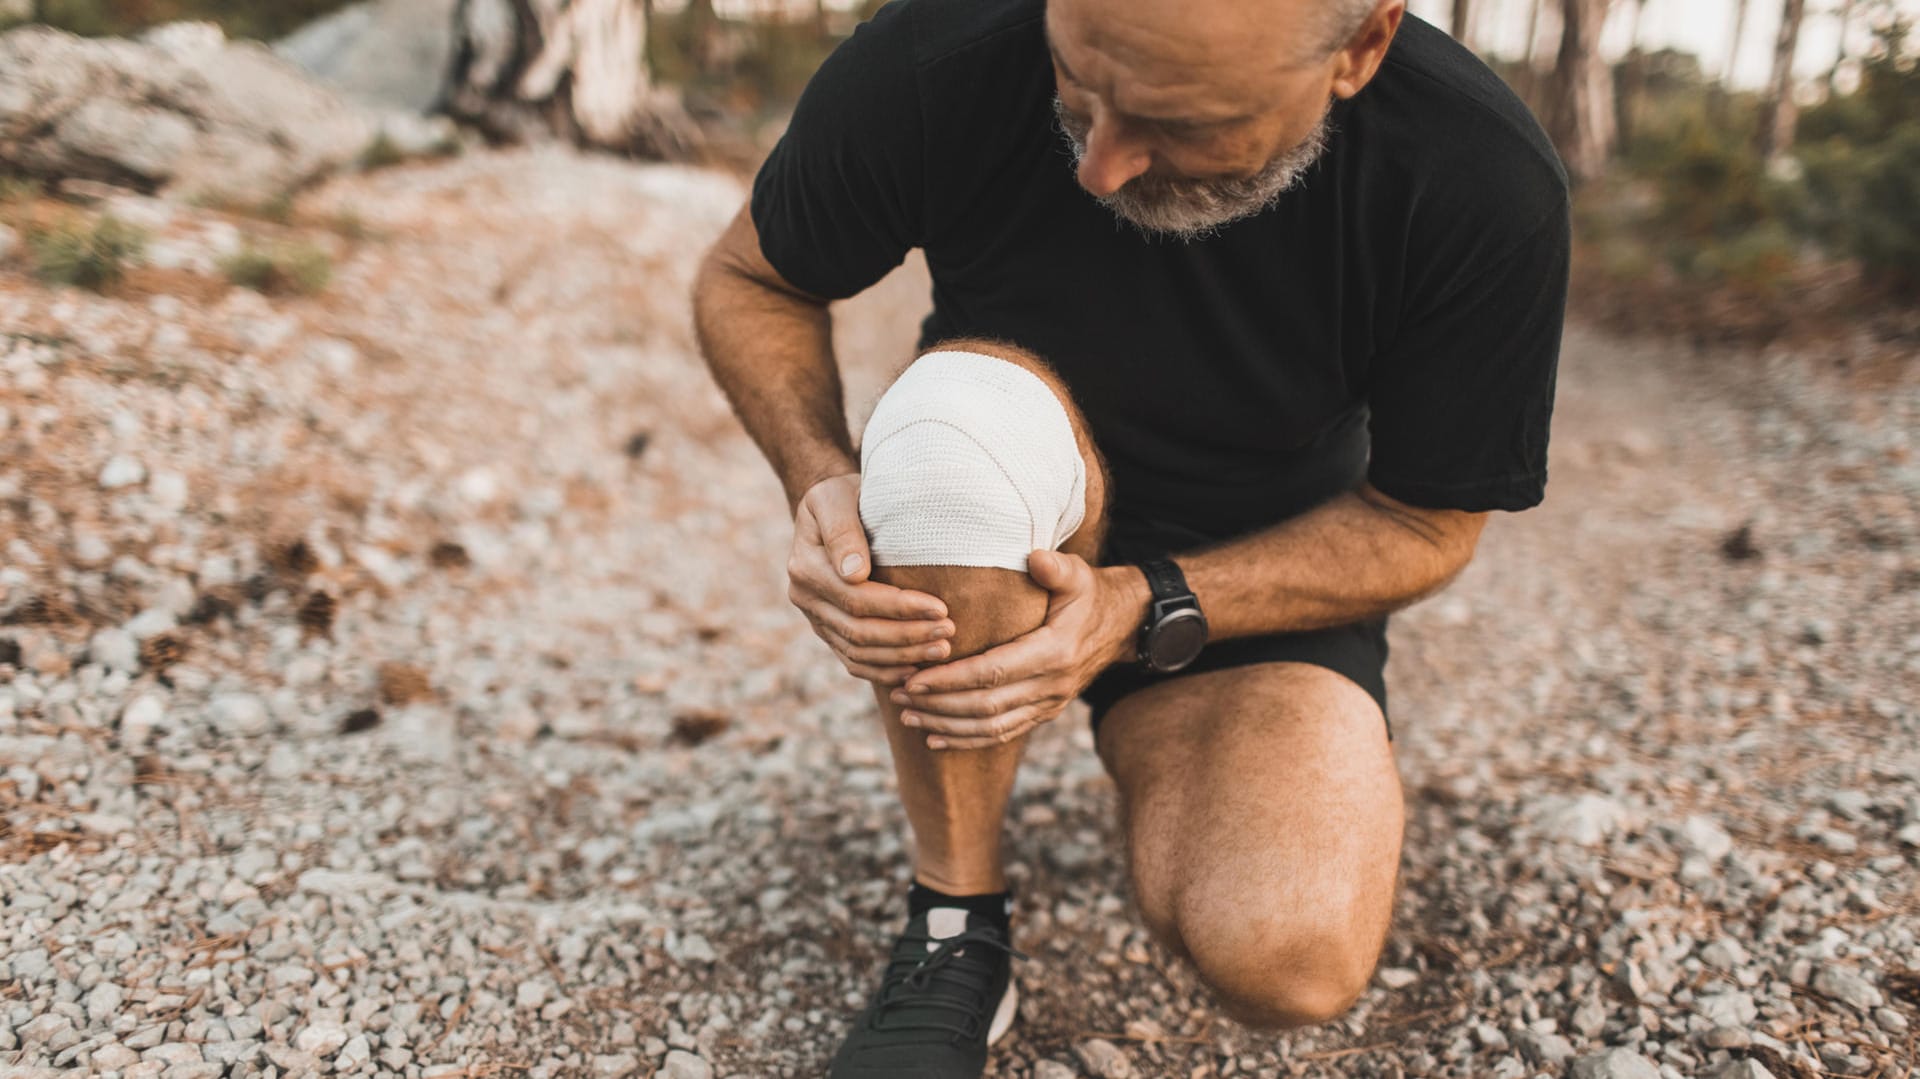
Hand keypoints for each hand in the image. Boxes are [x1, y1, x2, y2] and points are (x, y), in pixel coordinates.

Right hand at [788, 472, 955, 684]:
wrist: (834, 507)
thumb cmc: (844, 495)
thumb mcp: (837, 496)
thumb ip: (843, 529)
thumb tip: (854, 572)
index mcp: (805, 567)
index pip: (857, 599)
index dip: (899, 608)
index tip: (940, 608)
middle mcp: (804, 597)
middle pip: (859, 631)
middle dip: (907, 636)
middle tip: (949, 633)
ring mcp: (815, 618)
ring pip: (858, 653)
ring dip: (902, 657)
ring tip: (942, 652)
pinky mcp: (828, 631)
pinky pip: (854, 662)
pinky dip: (884, 671)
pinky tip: (916, 670)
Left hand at [888, 550, 1146, 749]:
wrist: (1122, 626)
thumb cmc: (1089, 594)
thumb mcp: (1078, 575)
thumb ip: (1055, 568)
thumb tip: (1035, 557)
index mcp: (1055, 652)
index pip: (993, 673)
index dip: (951, 680)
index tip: (915, 678)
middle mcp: (1052, 686)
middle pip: (986, 705)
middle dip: (938, 704)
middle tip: (899, 696)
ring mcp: (1048, 704)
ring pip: (991, 726)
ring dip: (947, 725)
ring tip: (908, 717)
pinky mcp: (1044, 713)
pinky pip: (1003, 734)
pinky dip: (968, 739)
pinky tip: (936, 738)